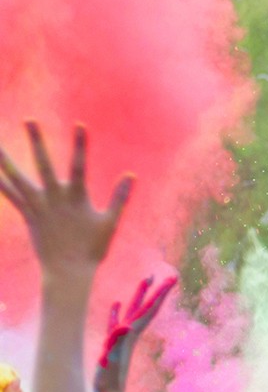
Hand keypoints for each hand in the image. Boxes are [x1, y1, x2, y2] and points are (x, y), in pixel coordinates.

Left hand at [0, 124, 135, 278]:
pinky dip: (1, 183)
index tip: (79, 124)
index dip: (80, 145)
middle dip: (37, 142)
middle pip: (43, 164)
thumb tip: (131, 176)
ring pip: (18, 178)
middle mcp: (54, 199)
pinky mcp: (28, 215)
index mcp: (77, 198)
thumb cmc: (92, 249)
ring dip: (6, 160)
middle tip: (29, 120)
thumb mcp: (110, 223)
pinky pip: (10, 195)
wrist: (68, 272)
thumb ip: (120, 198)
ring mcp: (38, 206)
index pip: (79, 166)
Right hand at [92, 274, 177, 391]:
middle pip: (146, 306)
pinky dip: (116, 312)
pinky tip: (117, 304)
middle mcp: (131, 333)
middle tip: (168, 274)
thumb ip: (116, 342)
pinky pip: (115, 322)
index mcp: (133, 333)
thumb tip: (124, 327)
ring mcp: (121, 337)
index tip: (173, 278)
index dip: (161, 293)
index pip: (150, 309)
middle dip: (157, 290)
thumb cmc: (109, 378)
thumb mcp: (112, 358)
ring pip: (132, 310)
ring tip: (146, 279)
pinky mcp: (111, 343)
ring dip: (139, 295)